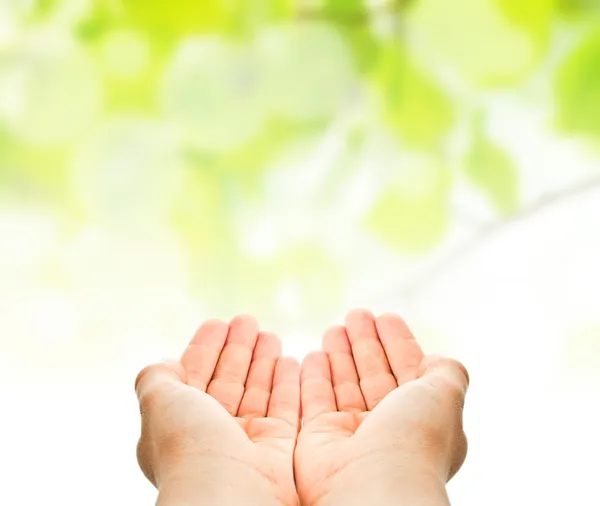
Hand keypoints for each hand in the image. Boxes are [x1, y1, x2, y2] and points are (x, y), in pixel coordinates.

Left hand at [135, 316, 299, 505]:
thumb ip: (156, 377)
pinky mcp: (276, 449)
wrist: (227, 493)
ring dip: (262, 361)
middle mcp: (211, 434)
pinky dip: (286, 385)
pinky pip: (284, 409)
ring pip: (256, 391)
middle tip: (249, 320)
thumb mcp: (157, 401)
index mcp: (179, 423)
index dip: (205, 348)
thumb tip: (165, 363)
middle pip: (227, 380)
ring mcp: (245, 442)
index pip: (194, 375)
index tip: (219, 322)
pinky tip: (289, 361)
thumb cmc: (188, 445)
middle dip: (237, 349)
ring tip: (270, 334)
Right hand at [294, 309, 468, 505]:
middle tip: (356, 314)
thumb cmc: (414, 440)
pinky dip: (315, 377)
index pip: (408, 370)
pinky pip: (316, 400)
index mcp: (421, 418)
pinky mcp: (320, 440)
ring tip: (334, 327)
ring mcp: (353, 434)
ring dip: (340, 354)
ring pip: (345, 384)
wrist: (374, 488)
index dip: (398, 342)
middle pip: (374, 373)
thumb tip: (438, 359)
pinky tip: (313, 355)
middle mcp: (388, 427)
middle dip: (366, 342)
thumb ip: (447, 372)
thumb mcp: (445, 395)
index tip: (385, 317)